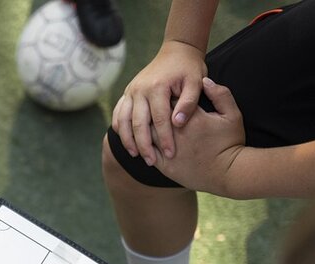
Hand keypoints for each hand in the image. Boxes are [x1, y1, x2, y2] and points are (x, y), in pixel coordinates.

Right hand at [112, 40, 206, 166]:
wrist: (176, 51)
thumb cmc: (189, 69)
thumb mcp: (196, 82)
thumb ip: (189, 102)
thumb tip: (178, 122)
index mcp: (157, 87)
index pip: (159, 119)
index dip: (164, 139)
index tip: (171, 154)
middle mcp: (139, 89)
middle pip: (138, 123)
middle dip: (144, 145)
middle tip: (151, 162)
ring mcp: (131, 91)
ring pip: (123, 120)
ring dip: (128, 140)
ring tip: (136, 155)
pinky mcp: (127, 93)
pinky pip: (118, 113)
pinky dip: (119, 128)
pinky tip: (127, 141)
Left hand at [154, 77, 246, 195]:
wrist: (229, 173)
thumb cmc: (231, 143)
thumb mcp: (232, 115)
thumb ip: (220, 94)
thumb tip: (204, 80)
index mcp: (191, 117)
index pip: (170, 100)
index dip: (168, 96)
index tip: (168, 95)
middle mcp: (176, 133)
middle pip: (155, 116)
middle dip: (152, 110)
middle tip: (152, 107)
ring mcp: (168, 150)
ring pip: (148, 134)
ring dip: (145, 128)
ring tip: (146, 122)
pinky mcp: (165, 166)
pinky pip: (148, 152)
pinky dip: (144, 145)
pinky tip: (144, 140)